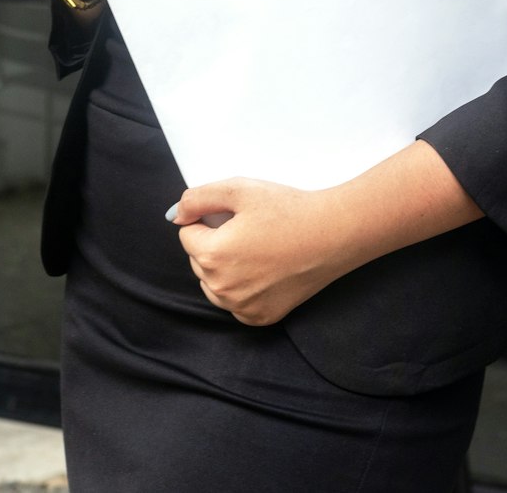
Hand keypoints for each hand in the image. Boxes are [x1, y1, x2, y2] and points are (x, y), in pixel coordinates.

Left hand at [168, 177, 350, 325]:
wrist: (332, 235)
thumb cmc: (287, 210)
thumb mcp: (239, 189)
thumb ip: (197, 198)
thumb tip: (175, 214)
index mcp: (212, 256)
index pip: (187, 234)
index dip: (206, 219)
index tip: (232, 214)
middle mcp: (222, 289)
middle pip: (198, 260)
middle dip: (213, 242)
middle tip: (246, 227)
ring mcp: (242, 307)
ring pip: (213, 284)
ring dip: (223, 267)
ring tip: (254, 247)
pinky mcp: (261, 318)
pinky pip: (235, 303)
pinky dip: (240, 288)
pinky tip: (262, 269)